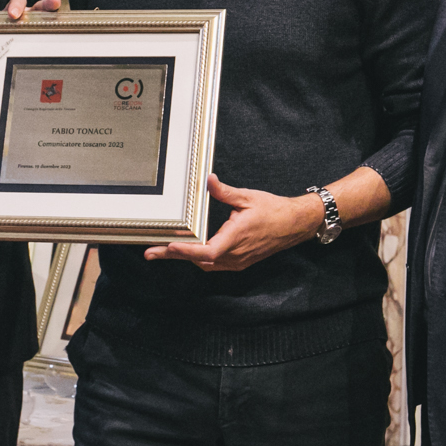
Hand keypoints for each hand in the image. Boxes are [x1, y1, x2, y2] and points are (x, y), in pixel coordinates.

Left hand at [143, 175, 321, 271]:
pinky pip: (215, 265)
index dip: (187, 251)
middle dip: (174, 255)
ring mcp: (238, 261)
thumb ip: (224, 192)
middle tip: (150, 252)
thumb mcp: (248, 197)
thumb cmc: (274, 210)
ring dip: (186, 258)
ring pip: (206, 265)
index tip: (169, 245)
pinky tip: (188, 251)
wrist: (295, 224)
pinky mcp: (240, 262)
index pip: (207, 251)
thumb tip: (208, 180)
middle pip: (200, 260)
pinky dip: (199, 259)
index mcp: (237, 237)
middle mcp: (236, 254)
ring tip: (163, 251)